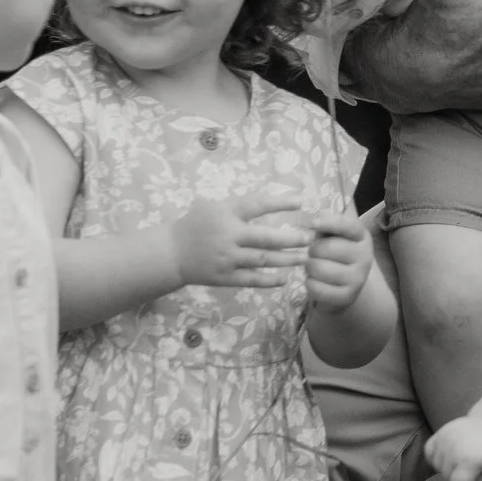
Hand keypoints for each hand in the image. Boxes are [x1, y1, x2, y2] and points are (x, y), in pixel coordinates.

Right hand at [169, 190, 313, 287]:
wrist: (171, 254)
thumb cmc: (195, 225)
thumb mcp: (213, 207)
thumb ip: (240, 206)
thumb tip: (274, 200)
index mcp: (226, 214)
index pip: (256, 205)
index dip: (279, 203)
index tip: (301, 201)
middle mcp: (228, 236)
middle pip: (265, 238)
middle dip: (291, 239)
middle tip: (310, 238)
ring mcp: (227, 259)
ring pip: (262, 260)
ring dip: (286, 260)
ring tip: (305, 258)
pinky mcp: (224, 278)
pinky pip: (251, 280)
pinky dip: (269, 280)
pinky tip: (285, 278)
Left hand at [304, 210, 372, 313]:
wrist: (344, 288)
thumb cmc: (335, 256)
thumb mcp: (334, 237)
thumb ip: (325, 227)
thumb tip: (312, 218)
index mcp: (362, 237)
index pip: (347, 226)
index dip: (329, 222)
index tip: (313, 223)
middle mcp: (365, 256)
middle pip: (327, 248)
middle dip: (312, 250)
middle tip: (312, 254)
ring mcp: (358, 278)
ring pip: (319, 268)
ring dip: (309, 268)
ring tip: (313, 267)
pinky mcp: (347, 297)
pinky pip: (317, 287)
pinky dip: (309, 284)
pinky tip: (315, 282)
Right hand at [426, 415, 481, 480]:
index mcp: (470, 461)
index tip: (472, 478)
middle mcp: (454, 450)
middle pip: (447, 476)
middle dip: (458, 475)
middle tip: (471, 461)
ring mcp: (445, 440)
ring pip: (437, 465)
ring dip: (448, 465)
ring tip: (463, 453)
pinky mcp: (438, 433)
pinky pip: (429, 452)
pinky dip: (436, 454)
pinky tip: (450, 451)